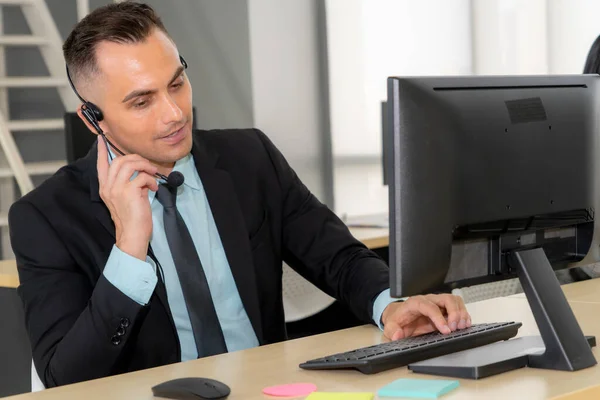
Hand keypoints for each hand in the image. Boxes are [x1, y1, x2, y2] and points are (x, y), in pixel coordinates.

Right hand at [97, 137, 158, 259]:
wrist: (133, 235)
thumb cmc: (132, 219)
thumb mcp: (126, 199)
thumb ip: (128, 184)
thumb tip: (139, 173)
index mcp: (105, 188)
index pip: (101, 165)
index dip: (103, 151)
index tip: (102, 139)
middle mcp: (108, 187)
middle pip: (119, 161)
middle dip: (136, 158)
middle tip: (147, 166)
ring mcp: (117, 188)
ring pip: (130, 164)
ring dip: (145, 166)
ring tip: (152, 174)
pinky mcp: (129, 191)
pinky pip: (142, 176)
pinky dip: (151, 180)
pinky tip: (153, 188)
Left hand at [381, 294, 470, 340]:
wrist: (399, 316)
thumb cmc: (397, 320)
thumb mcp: (390, 326)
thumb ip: (391, 330)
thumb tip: (397, 335)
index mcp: (415, 303)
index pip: (429, 306)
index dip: (439, 318)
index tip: (446, 330)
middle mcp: (428, 300)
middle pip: (446, 299)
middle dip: (454, 313)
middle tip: (455, 328)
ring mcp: (437, 303)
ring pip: (454, 301)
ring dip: (461, 313)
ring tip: (462, 327)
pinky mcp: (443, 309)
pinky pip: (457, 306)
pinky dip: (463, 315)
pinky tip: (464, 325)